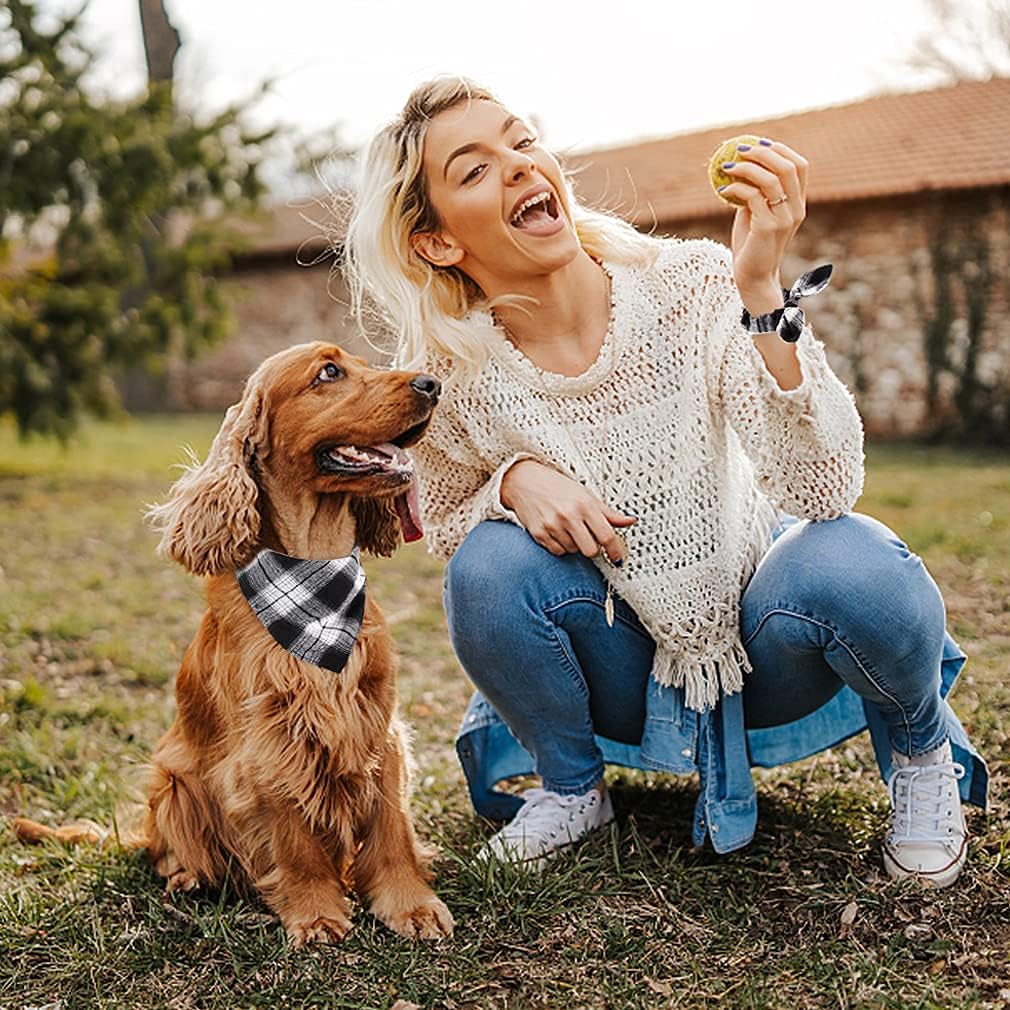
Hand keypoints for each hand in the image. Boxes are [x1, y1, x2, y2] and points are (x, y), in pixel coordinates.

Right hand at [500, 459, 635, 559]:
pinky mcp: (539, 533)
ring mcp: (553, 525)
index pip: (607, 536)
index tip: (618, 558)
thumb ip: (608, 512)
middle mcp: (569, 515)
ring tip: (568, 528)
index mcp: (585, 504)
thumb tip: (630, 520)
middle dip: (593, 548)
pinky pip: (557, 551)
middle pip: (591, 550)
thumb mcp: (586, 495)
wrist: (524, 480)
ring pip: (573, 551)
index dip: (615, 551)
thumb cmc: (556, 486)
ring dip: (575, 544)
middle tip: (589, 538)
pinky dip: (560, 545)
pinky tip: (557, 532)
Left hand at [718, 139, 807, 313]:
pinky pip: (752, 197)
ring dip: (746, 168)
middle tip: (740, 149)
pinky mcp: (768, 227)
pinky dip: (736, 188)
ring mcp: (784, 219)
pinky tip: (723, 190)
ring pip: (770, 179)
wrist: (753, 277)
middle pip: (788, 167)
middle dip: (763, 152)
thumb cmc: (751, 245)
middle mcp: (796, 209)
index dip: (781, 150)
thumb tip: (740, 167)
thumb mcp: (756, 214)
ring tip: (726, 168)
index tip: (758, 144)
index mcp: (798, 204)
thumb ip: (756, 193)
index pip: (801, 166)